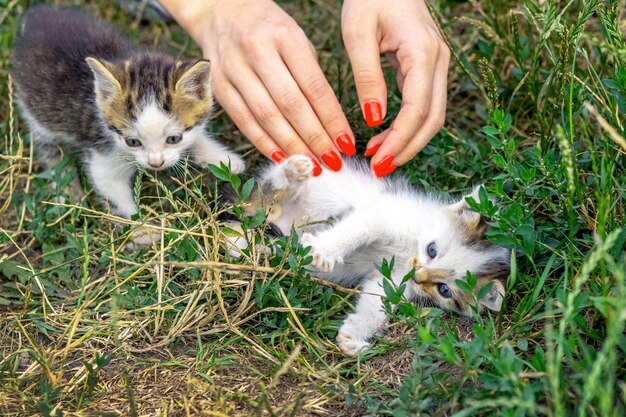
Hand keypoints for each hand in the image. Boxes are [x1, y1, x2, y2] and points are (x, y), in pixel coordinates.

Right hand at [161, 0, 355, 174]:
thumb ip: (310, 74)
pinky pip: (244, 120)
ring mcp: (233, 68)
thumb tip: (330, 122)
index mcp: (285, 35)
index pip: (314, 86)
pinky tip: (281, 157)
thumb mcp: (295, 37)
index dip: (332, 119)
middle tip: (332, 161)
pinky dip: (264, 142)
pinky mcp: (216, 84)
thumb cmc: (267, 27)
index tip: (346, 143)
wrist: (219, 10)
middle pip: (291, 105)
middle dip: (315, 139)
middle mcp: (257, 50)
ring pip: (267, 116)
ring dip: (292, 146)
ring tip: (310, 165)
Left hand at [342, 0, 449, 176]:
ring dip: (408, 141)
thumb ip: (368, 76)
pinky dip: (408, 126)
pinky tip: (384, 136)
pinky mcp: (429, 67)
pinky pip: (425, 105)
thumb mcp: (358, 33)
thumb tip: (375, 119)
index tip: (378, 161)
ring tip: (377, 157)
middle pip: (433, 120)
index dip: (400, 140)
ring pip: (433, 116)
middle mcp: (439, 60)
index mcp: (422, 52)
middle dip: (407, 149)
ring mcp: (438, 64)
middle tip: (378, 168)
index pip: (418, 109)